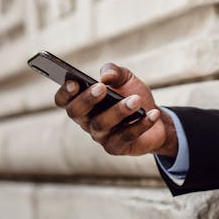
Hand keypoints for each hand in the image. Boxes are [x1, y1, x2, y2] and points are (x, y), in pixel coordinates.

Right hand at [54, 63, 177, 157]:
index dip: (65, 92)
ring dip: (119, 111)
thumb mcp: (125, 78)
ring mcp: (100, 136)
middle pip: (76, 113)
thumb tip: (104, 76)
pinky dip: (141, 124)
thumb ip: (114, 71)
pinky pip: (126, 137)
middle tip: (102, 88)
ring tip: (136, 100)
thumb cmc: (132, 94)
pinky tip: (152, 114)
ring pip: (101, 124)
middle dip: (87, 100)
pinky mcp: (116, 147)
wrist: (155, 117)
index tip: (74, 82)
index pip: (64, 100)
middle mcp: (86, 120)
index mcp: (83, 102)